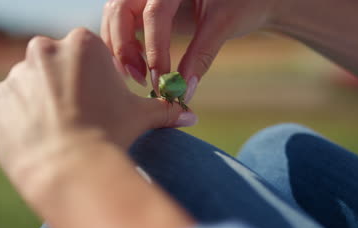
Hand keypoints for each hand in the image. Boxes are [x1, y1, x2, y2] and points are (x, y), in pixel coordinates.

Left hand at [0, 28, 196, 194]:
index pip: (88, 58)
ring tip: (61, 131)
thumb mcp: (140, 117)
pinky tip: (40, 137)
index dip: (95, 83)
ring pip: (33, 85)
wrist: (70, 167)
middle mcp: (46, 48)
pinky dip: (23, 118)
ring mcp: (18, 72)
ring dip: (44, 103)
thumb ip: (163, 110)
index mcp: (83, 43)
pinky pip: (11, 104)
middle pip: (59, 67)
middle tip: (81, 118)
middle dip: (68, 89)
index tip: (98, 104)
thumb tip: (191, 115)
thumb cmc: (110, 134)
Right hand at [102, 0, 277, 98]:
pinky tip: (139, 63)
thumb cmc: (243, 2)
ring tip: (138, 75)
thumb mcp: (224, 24)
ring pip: (114, 16)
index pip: (154, 14)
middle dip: (124, 47)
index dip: (154, 50)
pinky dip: (122, 43)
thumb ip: (202, 55)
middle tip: (140, 79)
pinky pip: (120, 21)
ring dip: (119, 47)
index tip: (160, 81)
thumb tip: (184, 90)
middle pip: (120, 11)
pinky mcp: (143, 4)